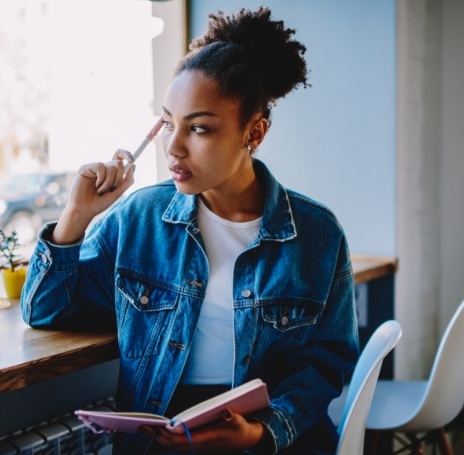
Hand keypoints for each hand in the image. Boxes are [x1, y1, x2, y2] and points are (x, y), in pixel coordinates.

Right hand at [52, 149, 134, 244]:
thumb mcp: (118, 192)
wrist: (85, 210)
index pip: (119, 158)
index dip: (127, 154)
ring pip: (111, 167)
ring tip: (101, 190)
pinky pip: (100, 166)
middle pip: (118, 163)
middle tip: (112, 188)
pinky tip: (96, 186)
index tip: (133, 159)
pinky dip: (101, 179)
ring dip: (109, 182)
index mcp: (111, 173)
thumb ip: (127, 180)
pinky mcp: (85, 168)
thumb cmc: (99, 203)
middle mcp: (103, 169)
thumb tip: (133, 165)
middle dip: (119, 178)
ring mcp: (94, 168)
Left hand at [143, 409, 265, 452]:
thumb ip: (232, 417)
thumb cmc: (241, 428)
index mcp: (205, 439)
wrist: (247, 439)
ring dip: (159, 437)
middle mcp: (198, 445)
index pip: (181, 441)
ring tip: (145, 428)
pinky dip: (166, 438)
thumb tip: (227, 412)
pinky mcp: (197, 443)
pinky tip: (160, 431)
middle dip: (157, 436)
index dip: (167, 435)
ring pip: (173, 445)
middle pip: (172, 444)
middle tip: (141, 426)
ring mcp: (197, 446)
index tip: (155, 427)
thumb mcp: (239, 421)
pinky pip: (178, 443)